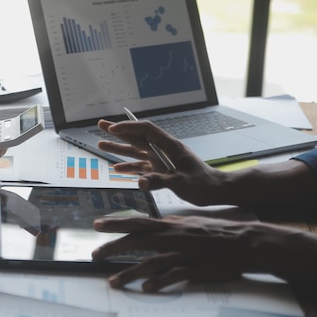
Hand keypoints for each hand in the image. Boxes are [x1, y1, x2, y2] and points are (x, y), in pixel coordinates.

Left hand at [92, 215, 316, 291]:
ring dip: (130, 273)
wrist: (245, 241)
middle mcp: (172, 237)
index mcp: (170, 225)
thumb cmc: (216, 232)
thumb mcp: (188, 224)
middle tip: (94, 254)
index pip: (137, 222)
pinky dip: (159, 282)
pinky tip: (146, 288)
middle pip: (136, 241)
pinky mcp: (194, 268)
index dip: (116, 224)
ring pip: (150, 263)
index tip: (97, 225)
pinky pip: (173, 276)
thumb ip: (168, 227)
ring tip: (113, 282)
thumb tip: (150, 230)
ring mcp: (182, 253)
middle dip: (113, 248)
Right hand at [97, 118, 228, 205]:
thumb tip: (140, 182)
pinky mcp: (160, 172)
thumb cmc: (203, 184)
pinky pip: (140, 166)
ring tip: (101, 144)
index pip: (146, 130)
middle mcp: (162, 150)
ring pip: (135, 151)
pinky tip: (116, 169)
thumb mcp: (182, 182)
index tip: (112, 129)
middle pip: (137, 137)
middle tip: (100, 125)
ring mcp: (160, 161)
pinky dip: (128, 166)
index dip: (128, 127)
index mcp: (169, 146)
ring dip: (119, 148)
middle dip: (118, 131)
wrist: (215, 191)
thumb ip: (160, 181)